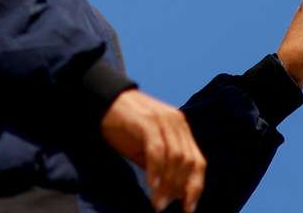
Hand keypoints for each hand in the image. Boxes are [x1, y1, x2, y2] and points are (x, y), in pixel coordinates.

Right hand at [101, 89, 205, 211]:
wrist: (104, 100)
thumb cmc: (125, 126)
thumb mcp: (147, 148)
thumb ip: (162, 165)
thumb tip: (175, 193)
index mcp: (181, 129)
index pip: (198, 161)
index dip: (195, 186)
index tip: (188, 207)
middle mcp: (177, 123)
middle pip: (188, 162)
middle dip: (179, 188)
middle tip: (164, 206)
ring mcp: (163, 120)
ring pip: (175, 157)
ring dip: (167, 184)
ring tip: (157, 202)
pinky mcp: (147, 121)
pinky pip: (157, 150)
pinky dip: (156, 170)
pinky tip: (151, 185)